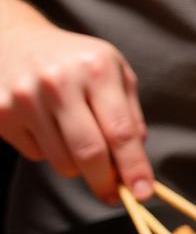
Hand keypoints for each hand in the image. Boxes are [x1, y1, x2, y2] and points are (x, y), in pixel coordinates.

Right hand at [0, 1, 151, 205]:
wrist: (16, 39)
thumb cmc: (77, 64)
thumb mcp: (116, 75)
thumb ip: (132, 119)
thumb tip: (137, 168)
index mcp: (96, 68)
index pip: (121, 132)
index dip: (134, 169)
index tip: (142, 193)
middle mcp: (58, 81)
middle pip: (90, 154)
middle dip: (106, 182)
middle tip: (113, 192)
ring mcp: (25, 97)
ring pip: (64, 163)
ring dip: (78, 166)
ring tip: (76, 140)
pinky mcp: (2, 113)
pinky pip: (37, 156)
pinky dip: (49, 152)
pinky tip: (47, 126)